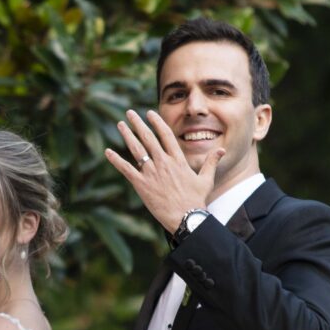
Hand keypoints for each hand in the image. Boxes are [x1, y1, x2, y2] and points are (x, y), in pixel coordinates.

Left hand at [105, 109, 224, 232]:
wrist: (186, 217)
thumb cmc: (196, 200)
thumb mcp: (206, 179)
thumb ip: (211, 162)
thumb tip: (221, 150)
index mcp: (178, 160)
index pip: (166, 135)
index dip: (157, 122)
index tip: (150, 113)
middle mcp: (163, 162)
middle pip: (148, 138)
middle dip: (138, 123)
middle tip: (129, 113)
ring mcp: (151, 173)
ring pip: (136, 149)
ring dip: (127, 135)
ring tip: (120, 124)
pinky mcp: (141, 185)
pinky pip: (126, 169)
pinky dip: (116, 160)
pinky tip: (108, 152)